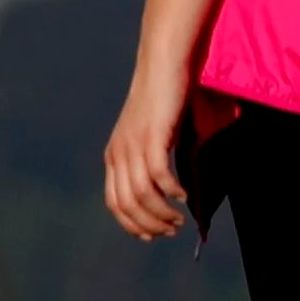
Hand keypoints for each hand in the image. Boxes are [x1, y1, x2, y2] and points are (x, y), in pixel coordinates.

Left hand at [100, 83, 193, 239]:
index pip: (114, 202)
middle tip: (173, 230)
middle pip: (127, 205)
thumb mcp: (151, 135)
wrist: (162, 64)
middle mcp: (119, 152)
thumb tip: (168, 191)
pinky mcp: (153, 135)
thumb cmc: (162, 100)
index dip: (131, 224)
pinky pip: (159, 175)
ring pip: (142, 195)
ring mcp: (134, 144)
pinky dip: (172, 191)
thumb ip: (152, 161)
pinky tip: (184, 195)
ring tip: (180, 220)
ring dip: (162, 214)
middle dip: (150, 225)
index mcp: (114, 155)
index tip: (152, 236)